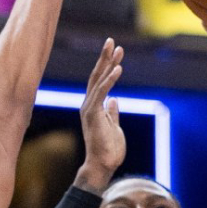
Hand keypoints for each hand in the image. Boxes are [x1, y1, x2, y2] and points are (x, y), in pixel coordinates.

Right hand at [76, 38, 125, 191]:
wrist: (102, 166)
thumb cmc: (108, 150)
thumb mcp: (114, 127)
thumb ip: (112, 113)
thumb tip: (114, 100)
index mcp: (94, 107)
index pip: (100, 81)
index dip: (108, 66)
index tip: (116, 52)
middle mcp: (89, 105)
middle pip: (97, 76)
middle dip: (105, 58)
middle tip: (112, 41)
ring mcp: (89, 109)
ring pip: (98, 81)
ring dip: (108, 64)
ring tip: (116, 49)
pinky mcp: (92, 114)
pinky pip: (101, 93)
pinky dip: (110, 80)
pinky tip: (118, 69)